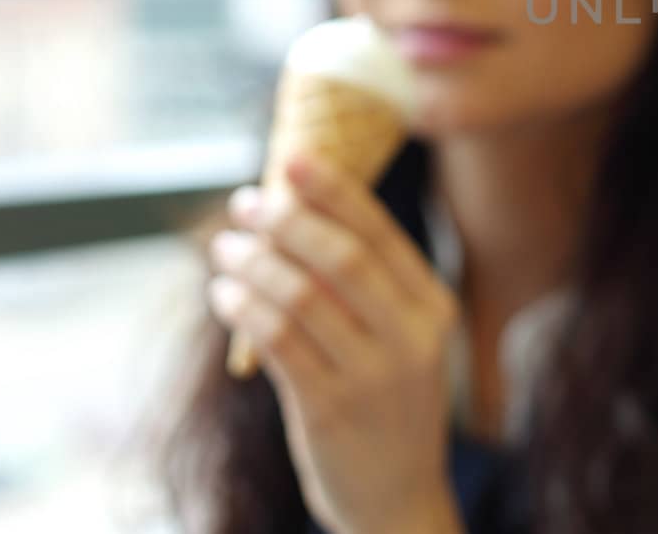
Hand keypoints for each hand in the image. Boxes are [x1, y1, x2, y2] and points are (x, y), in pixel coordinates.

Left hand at [207, 158, 463, 533]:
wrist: (399, 499)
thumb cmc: (388, 405)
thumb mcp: (401, 341)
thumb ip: (366, 287)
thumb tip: (298, 212)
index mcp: (433, 307)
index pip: (380, 233)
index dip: (333, 191)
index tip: (291, 158)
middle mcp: (411, 337)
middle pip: (341, 257)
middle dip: (286, 220)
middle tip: (246, 202)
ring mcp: (373, 376)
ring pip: (300, 297)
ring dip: (252, 264)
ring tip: (224, 250)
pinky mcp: (329, 410)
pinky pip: (276, 343)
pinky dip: (243, 309)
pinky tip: (225, 295)